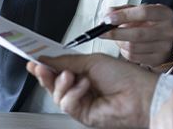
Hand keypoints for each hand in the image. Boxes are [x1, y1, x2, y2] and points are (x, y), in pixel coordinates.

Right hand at [27, 53, 158, 127]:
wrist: (138, 94)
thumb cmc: (123, 75)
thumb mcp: (91, 60)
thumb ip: (66, 61)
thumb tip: (47, 59)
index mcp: (84, 72)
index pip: (59, 69)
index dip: (45, 65)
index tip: (33, 60)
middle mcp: (81, 87)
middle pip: (54, 84)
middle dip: (45, 74)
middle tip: (39, 66)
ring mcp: (82, 102)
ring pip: (57, 95)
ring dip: (62, 83)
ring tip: (72, 76)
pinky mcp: (83, 114)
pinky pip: (67, 104)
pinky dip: (73, 93)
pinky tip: (84, 87)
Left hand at [102, 4, 172, 66]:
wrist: (165, 40)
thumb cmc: (151, 23)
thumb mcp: (140, 11)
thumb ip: (123, 10)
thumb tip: (108, 14)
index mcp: (164, 14)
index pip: (144, 12)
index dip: (124, 15)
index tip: (109, 18)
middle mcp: (167, 30)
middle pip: (137, 33)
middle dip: (116, 33)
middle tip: (103, 32)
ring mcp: (164, 47)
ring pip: (133, 47)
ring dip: (119, 42)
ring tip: (117, 38)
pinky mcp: (158, 60)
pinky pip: (134, 57)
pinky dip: (124, 51)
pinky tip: (124, 46)